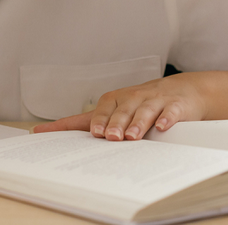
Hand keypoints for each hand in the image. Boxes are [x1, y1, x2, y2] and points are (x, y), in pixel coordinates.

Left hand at [32, 73, 207, 139]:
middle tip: (109, 137)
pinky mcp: (175, 106)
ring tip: (131, 137)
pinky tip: (161, 127)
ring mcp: (154, 101)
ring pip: (144, 111)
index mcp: (115, 100)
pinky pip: (170, 112)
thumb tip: (45, 131)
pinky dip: (166, 119)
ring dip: (137, 123)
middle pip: (122, 111)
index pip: (101, 110)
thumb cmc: (141, 103)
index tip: (91, 133)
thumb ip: (87, 122)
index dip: (96, 121)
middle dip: (114, 124)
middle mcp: (132, 98)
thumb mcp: (116, 110)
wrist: (182, 90)